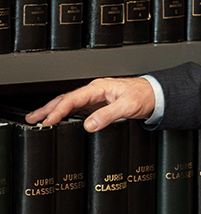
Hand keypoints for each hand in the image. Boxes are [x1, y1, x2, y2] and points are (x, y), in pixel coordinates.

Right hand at [25, 77, 155, 132]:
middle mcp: (94, 91)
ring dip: (53, 111)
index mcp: (99, 88)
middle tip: (32, 119)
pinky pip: (77, 109)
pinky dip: (65, 114)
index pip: (72, 99)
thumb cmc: (144, 96)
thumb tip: (89, 125)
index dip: (58, 110)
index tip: (48, 121)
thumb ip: (108, 115)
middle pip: (66, 99)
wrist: (155, 95)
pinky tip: (58, 120)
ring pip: (69, 104)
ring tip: (38, 119)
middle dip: (47, 109)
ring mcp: (95, 98)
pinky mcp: (98, 105)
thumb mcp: (127, 107)